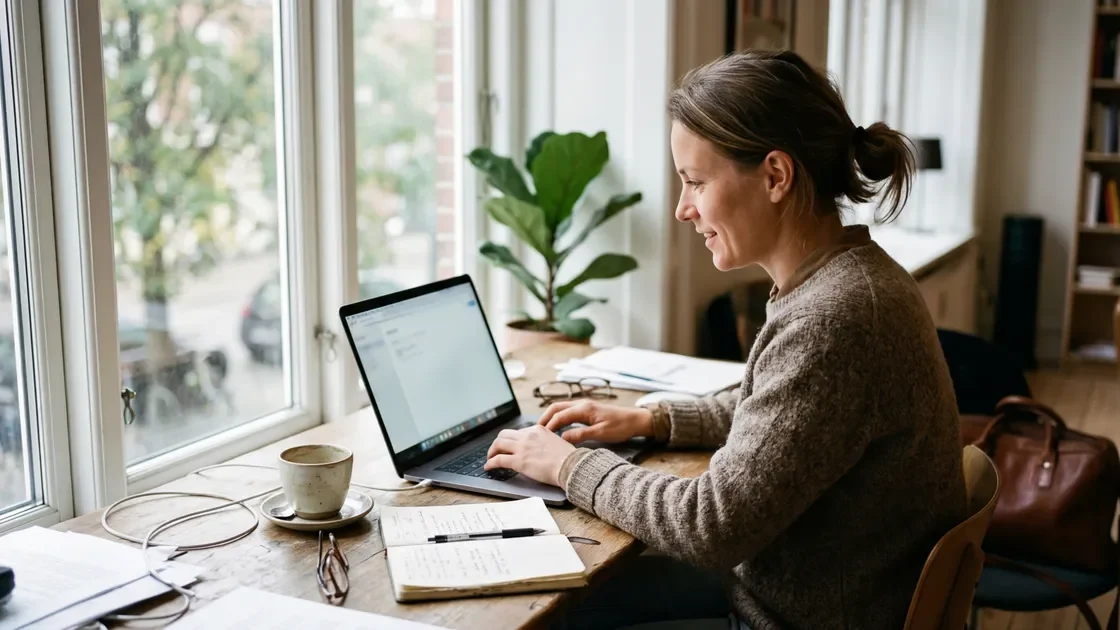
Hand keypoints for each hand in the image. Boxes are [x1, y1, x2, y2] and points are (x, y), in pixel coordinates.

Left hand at [484, 425, 575, 486]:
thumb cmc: (568, 458)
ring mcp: (522, 447)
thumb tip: (538, 449)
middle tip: (496, 450)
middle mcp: (528, 435)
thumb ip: (544, 441)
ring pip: (498, 444)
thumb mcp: (556, 441)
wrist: (570, 466)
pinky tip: (488, 467)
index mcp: (537, 429)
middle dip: (498, 443)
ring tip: (490, 458)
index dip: (511, 440)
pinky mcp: (518, 461)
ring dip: (491, 451)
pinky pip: (498, 459)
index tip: (509, 446)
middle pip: (504, 434)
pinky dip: (490, 463)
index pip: (518, 432)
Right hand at [538, 400, 653, 443]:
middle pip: (556, 407)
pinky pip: (568, 412)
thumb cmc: (621, 426)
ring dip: (551, 417)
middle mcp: (582, 404)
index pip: (560, 415)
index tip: (540, 436)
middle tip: (536, 431)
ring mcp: (584, 406)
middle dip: (545, 418)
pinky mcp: (587, 410)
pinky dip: (559, 418)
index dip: (549, 425)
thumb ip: (581, 434)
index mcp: (584, 408)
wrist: (635, 420)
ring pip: (561, 408)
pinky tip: (557, 428)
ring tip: (543, 430)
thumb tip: (563, 438)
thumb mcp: (601, 433)